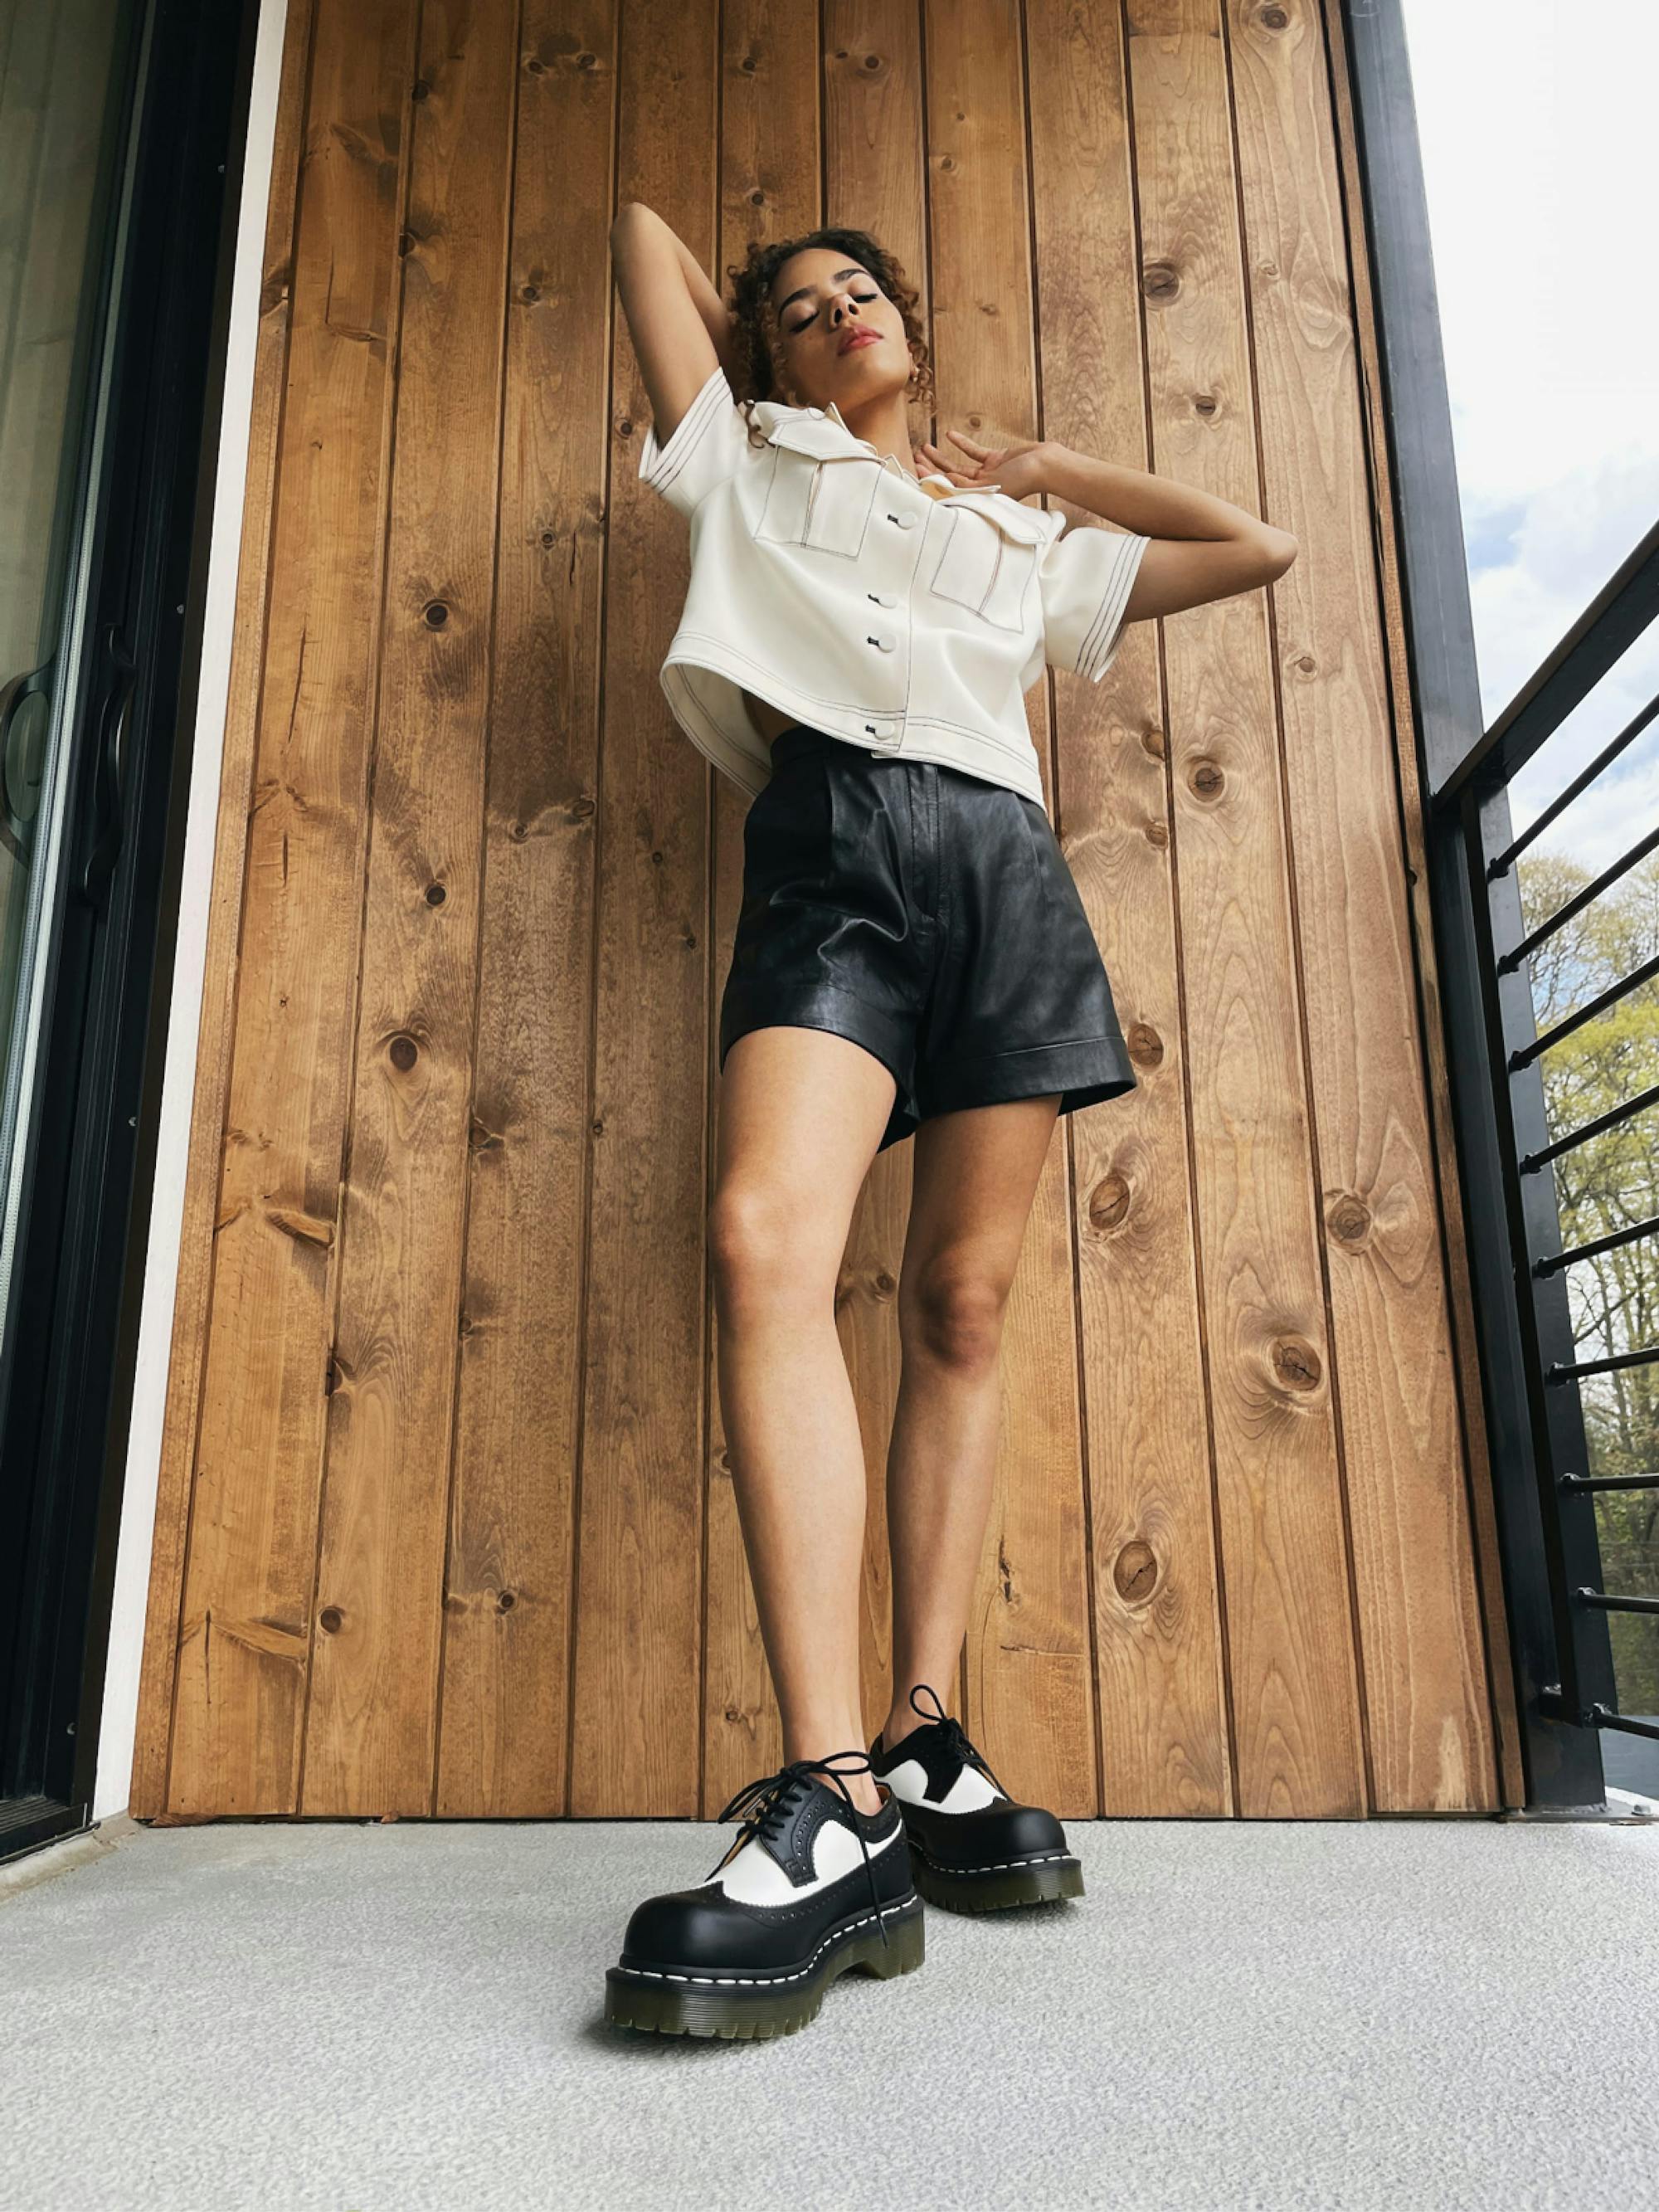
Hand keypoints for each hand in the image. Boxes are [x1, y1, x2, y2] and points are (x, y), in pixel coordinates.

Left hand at [914, 428, 1053, 502]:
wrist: (1046, 465)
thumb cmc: (1023, 480)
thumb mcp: (991, 488)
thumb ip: (967, 487)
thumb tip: (941, 484)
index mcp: (979, 499)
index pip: (948, 490)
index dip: (931, 480)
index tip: (917, 470)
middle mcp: (981, 489)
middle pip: (949, 478)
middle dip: (931, 468)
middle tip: (915, 457)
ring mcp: (988, 474)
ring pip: (958, 465)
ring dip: (941, 457)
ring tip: (925, 447)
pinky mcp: (996, 460)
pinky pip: (975, 452)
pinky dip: (963, 443)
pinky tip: (949, 434)